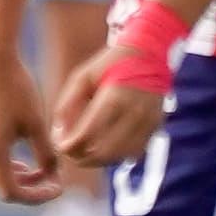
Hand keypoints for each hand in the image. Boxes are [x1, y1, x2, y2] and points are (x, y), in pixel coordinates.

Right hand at [0, 49, 64, 205]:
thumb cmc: (16, 89)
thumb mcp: (36, 123)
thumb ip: (45, 153)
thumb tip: (54, 173)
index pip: (13, 193)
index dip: (38, 196)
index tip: (59, 187)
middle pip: (6, 187)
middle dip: (33, 188)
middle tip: (57, 181)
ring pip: (2, 174)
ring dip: (25, 177)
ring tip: (48, 169)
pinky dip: (16, 164)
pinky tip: (34, 153)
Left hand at [52, 49, 167, 166]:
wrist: (147, 54)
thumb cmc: (108, 65)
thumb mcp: (81, 77)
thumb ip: (67, 104)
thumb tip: (59, 132)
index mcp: (114, 98)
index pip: (89, 134)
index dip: (71, 146)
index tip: (60, 147)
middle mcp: (134, 113)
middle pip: (105, 152)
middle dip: (83, 158)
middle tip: (70, 154)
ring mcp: (148, 122)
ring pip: (120, 156)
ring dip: (100, 161)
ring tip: (84, 154)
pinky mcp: (156, 126)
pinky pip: (134, 152)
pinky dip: (117, 156)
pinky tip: (103, 149)